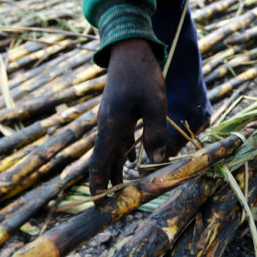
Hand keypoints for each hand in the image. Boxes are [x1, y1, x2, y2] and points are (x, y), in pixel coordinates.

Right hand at [90, 38, 167, 193]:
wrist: (129, 50)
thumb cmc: (142, 75)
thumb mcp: (155, 104)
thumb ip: (156, 134)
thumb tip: (159, 162)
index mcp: (111, 127)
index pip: (99, 164)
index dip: (98, 187)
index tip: (98, 206)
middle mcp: (106, 127)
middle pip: (103, 163)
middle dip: (108, 185)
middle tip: (114, 206)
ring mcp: (110, 121)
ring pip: (111, 153)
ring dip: (116, 172)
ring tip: (123, 192)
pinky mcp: (118, 116)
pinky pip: (117, 142)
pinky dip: (122, 157)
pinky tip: (130, 165)